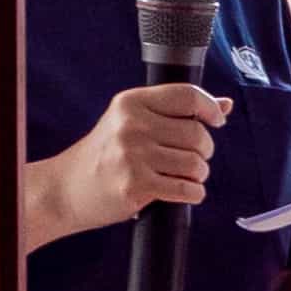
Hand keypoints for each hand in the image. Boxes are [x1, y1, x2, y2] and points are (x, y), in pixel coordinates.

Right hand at [28, 78, 228, 247]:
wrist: (66, 189)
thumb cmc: (104, 156)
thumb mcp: (131, 123)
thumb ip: (175, 112)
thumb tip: (224, 105)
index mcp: (131, 102)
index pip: (188, 96)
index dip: (210, 109)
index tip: (216, 122)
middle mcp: (132, 125)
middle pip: (198, 134)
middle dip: (204, 151)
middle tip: (191, 159)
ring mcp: (133, 155)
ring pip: (196, 164)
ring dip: (198, 175)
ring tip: (182, 176)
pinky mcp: (136, 184)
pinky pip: (187, 189)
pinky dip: (193, 194)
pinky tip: (184, 192)